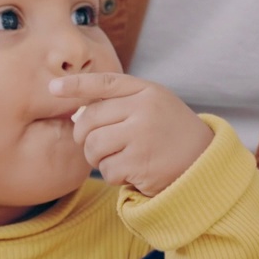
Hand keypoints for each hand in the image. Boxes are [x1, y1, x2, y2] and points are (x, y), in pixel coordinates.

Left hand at [52, 73, 212, 195]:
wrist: (205, 163)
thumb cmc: (171, 133)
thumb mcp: (154, 105)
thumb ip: (121, 102)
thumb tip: (76, 112)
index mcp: (146, 91)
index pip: (104, 83)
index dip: (75, 85)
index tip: (52, 87)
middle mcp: (144, 109)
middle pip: (89, 121)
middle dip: (86, 137)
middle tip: (99, 146)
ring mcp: (142, 136)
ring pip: (94, 147)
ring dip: (99, 159)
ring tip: (121, 159)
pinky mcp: (140, 163)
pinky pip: (107, 170)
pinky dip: (114, 176)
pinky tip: (133, 172)